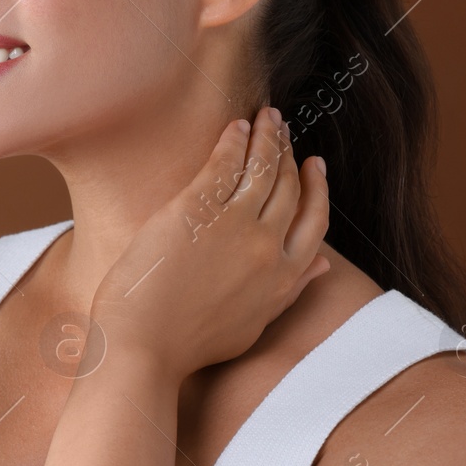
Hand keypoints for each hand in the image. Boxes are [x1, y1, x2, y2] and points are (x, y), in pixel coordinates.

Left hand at [87, 107, 329, 383]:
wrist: (143, 348)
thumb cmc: (187, 344)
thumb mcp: (252, 325)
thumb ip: (289, 291)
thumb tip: (322, 266)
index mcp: (283, 278)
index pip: (314, 222)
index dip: (316, 189)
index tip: (313, 167)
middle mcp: (268, 248)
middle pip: (290, 188)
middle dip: (289, 153)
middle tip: (283, 129)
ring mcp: (236, 226)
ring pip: (263, 168)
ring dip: (268, 137)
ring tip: (266, 117)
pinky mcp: (197, 210)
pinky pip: (225, 164)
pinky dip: (235, 141)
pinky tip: (235, 127)